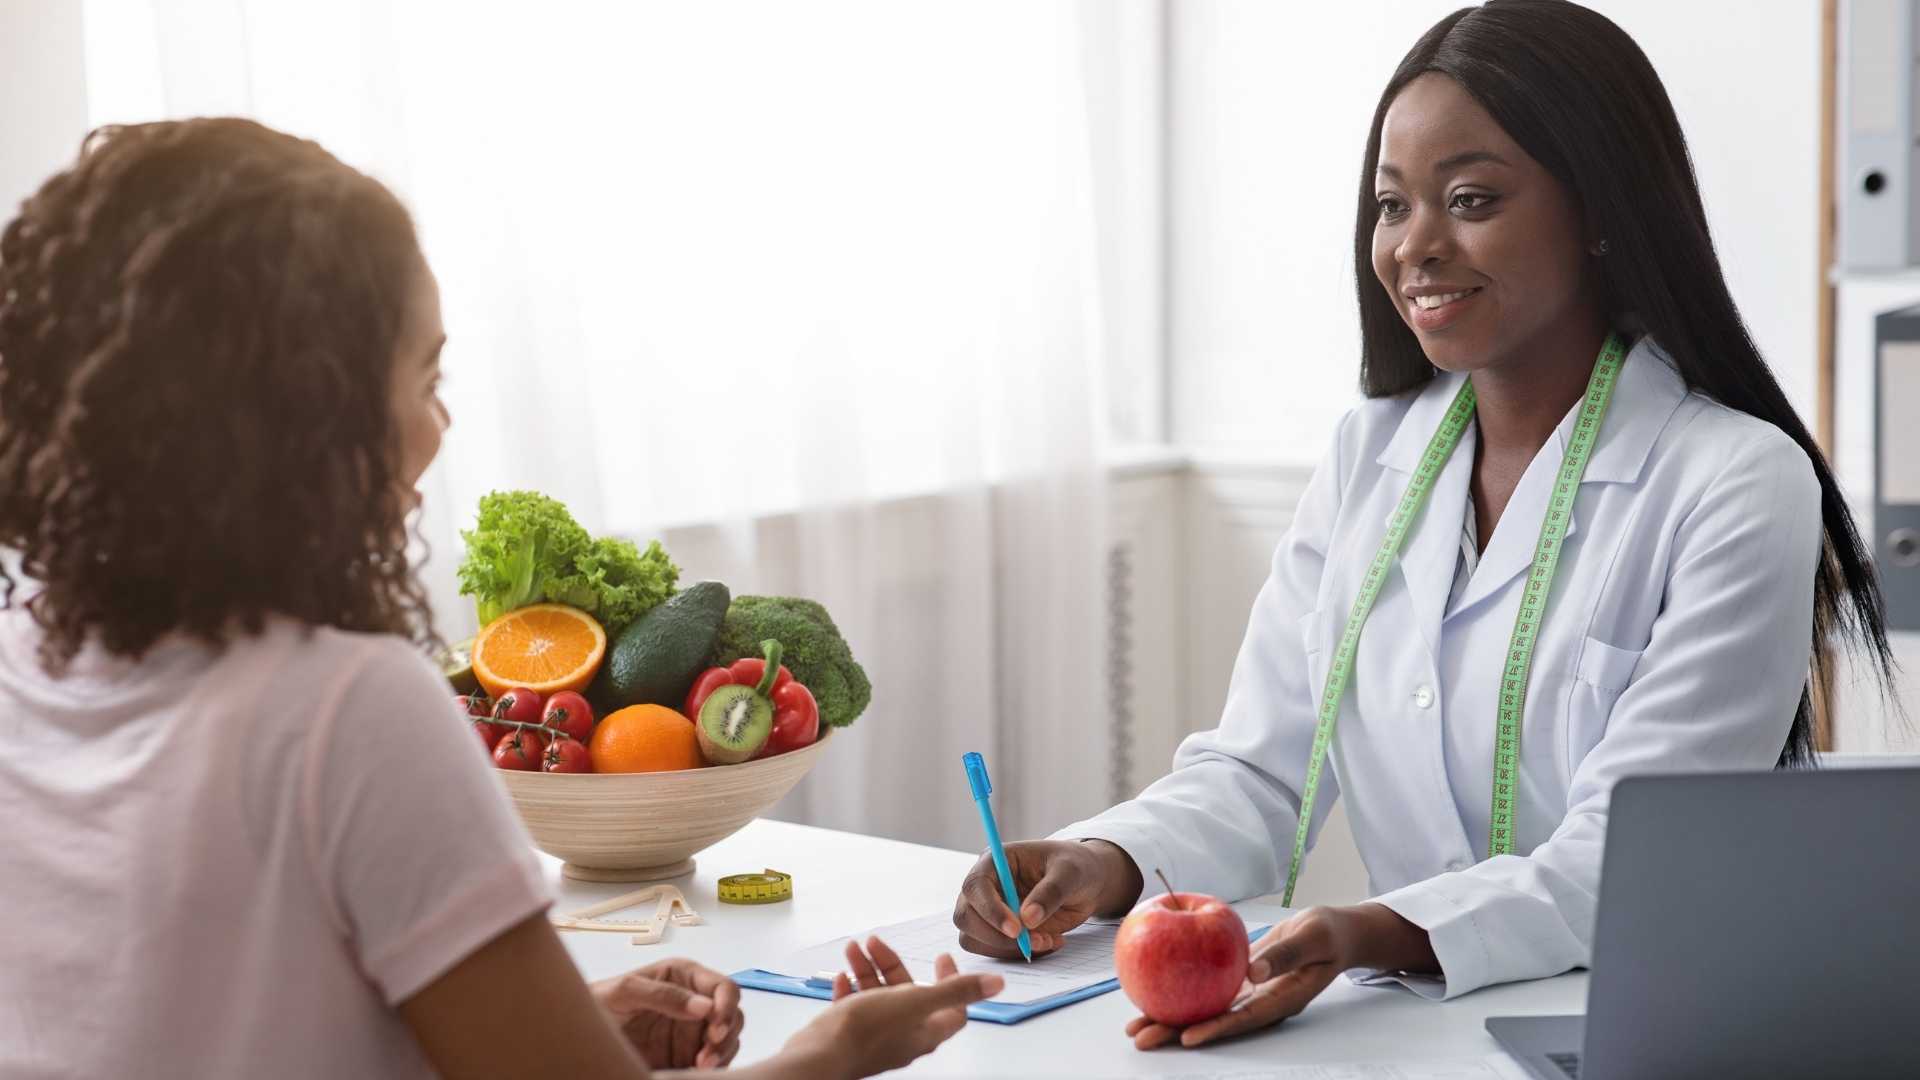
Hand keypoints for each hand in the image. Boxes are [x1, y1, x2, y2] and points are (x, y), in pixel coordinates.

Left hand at [590, 957, 742, 1069]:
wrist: (580, 1032)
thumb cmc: (600, 1001)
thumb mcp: (626, 991)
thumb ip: (664, 995)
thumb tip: (704, 1007)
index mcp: (685, 977)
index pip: (723, 988)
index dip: (727, 1007)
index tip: (716, 1030)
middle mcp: (696, 1001)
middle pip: (733, 1016)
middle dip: (725, 1037)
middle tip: (705, 1058)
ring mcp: (693, 1030)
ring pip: (728, 1041)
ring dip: (721, 1054)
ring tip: (699, 1067)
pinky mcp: (687, 1054)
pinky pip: (714, 1061)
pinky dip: (714, 1068)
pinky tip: (696, 1072)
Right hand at [777, 935, 1003, 1078]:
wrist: (819, 1056)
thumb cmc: (866, 1031)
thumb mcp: (915, 1002)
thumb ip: (956, 991)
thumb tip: (997, 984)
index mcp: (924, 1030)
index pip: (952, 1007)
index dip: (951, 980)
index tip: (940, 957)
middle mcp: (903, 1036)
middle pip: (908, 993)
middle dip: (892, 963)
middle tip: (875, 941)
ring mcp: (875, 1037)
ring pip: (877, 996)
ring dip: (867, 968)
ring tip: (853, 948)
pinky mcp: (850, 1037)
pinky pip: (854, 1007)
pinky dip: (850, 987)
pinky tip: (841, 975)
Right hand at [952, 839, 1142, 957]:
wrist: (1086, 884)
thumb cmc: (1075, 867)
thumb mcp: (1070, 872)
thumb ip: (1050, 892)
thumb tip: (1028, 918)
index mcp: (995, 862)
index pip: (975, 886)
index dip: (990, 910)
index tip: (1017, 930)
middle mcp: (985, 887)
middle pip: (965, 916)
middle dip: (996, 936)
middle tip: (1033, 941)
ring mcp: (988, 911)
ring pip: (974, 939)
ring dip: (1009, 949)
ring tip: (1048, 940)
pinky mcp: (998, 932)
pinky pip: (994, 951)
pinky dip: (1018, 955)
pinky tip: (1048, 942)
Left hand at [1125, 904, 1434, 1049]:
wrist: (1330, 931)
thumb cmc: (1327, 934)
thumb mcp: (1312, 938)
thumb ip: (1285, 955)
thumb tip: (1253, 972)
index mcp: (1282, 999)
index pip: (1244, 1018)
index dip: (1216, 1029)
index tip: (1187, 1036)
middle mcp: (1260, 1002)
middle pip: (1215, 1020)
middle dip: (1177, 1031)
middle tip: (1142, 1038)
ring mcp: (1249, 993)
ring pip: (1206, 1008)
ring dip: (1171, 1017)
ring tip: (1136, 1026)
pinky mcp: (1239, 978)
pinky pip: (1207, 987)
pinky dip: (1182, 989)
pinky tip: (1154, 989)